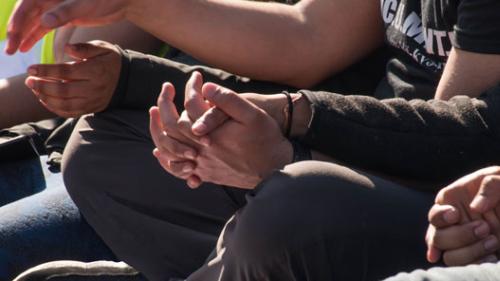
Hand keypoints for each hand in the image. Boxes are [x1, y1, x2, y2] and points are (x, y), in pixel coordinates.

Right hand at [6, 0, 128, 53]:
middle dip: (17, 31)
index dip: (17, 20)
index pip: (27, 4)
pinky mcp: (63, 17)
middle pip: (27, 14)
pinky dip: (34, 35)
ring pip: (34, 21)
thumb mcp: (84, 5)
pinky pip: (44, 26)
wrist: (120, 0)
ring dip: (23, 35)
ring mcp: (56, 7)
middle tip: (9, 49)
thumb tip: (44, 21)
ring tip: (13, 51)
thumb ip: (65, 12)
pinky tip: (26, 46)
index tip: (12, 36)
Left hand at [25, 40, 120, 116]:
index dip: (47, 71)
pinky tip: (44, 99)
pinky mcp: (91, 109)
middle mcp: (94, 88)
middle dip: (42, 87)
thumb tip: (67, 48)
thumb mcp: (103, 48)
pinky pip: (70, 113)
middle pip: (63, 91)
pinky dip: (54, 108)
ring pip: (65, 104)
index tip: (31, 69)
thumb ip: (85, 48)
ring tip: (34, 89)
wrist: (127, 80)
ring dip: (45, 98)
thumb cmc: (110, 61)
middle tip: (29, 81)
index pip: (67, 72)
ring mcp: (93, 101)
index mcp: (96, 71)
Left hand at [150, 73, 292, 188]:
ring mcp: (203, 165)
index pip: (190, 106)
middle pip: (173, 127)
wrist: (275, 169)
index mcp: (212, 133)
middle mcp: (203, 151)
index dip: (190, 88)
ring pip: (170, 149)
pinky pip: (179, 169)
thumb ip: (228, 100)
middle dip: (165, 104)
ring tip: (155, 113)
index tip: (196, 76)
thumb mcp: (252, 114)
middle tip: (166, 88)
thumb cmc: (266, 138)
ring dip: (159, 129)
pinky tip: (161, 151)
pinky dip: (167, 158)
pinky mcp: (206, 174)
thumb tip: (206, 87)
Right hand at [426, 167, 499, 265]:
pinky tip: (492, 257)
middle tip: (485, 228)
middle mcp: (453, 223)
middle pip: (438, 238)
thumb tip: (476, 207)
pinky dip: (477, 263)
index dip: (440, 217)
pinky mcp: (475, 255)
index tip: (455, 215)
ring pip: (450, 256)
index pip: (434, 215)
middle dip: (460, 236)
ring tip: (493, 241)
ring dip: (470, 251)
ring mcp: (464, 241)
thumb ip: (490, 185)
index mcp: (453, 201)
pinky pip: (466, 266)